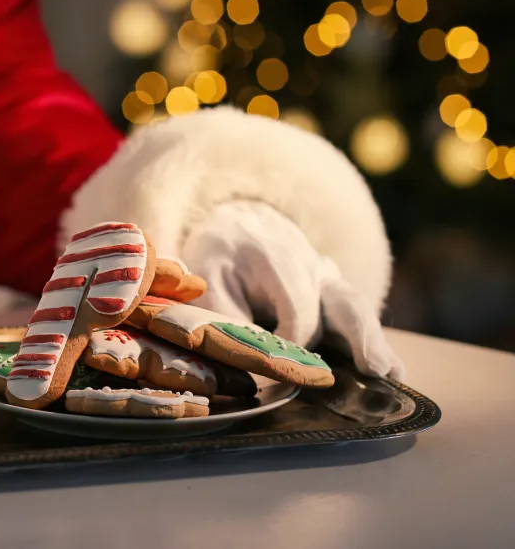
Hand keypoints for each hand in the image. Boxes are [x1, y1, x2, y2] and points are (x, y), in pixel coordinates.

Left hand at [181, 201, 403, 379]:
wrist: (236, 228)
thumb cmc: (219, 260)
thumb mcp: (209, 282)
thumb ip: (229, 317)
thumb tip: (254, 357)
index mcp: (277, 259)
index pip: (298, 310)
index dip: (294, 345)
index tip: (282, 372)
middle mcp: (311, 266)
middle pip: (341, 302)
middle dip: (359, 336)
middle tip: (375, 368)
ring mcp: (327, 276)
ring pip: (355, 308)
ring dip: (373, 341)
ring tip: (392, 373)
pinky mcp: (332, 289)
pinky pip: (356, 312)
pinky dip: (372, 340)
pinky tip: (393, 369)